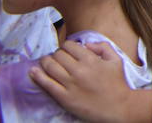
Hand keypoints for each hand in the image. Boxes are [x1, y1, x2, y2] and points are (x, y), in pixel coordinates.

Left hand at [29, 39, 144, 122]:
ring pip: (50, 67)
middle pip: (58, 55)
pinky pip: (47, 84)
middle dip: (56, 54)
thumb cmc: (117, 83)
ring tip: (45, 62)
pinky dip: (38, 76)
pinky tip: (33, 71)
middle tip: (57, 58)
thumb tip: (86, 44)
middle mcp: (78, 70)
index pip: (69, 46)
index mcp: (91, 60)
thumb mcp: (116, 60)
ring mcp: (70, 84)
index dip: (66, 46)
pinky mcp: (64, 97)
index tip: (67, 50)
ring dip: (45, 62)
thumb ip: (103, 47)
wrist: (117, 106)